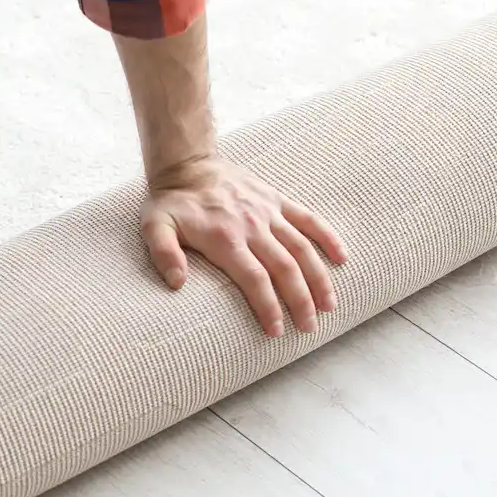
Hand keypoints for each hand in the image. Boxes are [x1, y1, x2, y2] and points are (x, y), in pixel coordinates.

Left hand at [140, 157, 348, 335]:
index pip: (254, 278)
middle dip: (300, 301)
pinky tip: (342, 258)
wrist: (188, 165)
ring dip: (319, 278)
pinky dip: (327, 237)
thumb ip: (163, 254)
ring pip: (302, 248)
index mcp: (225, 238)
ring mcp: (268, 212)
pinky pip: (308, 218)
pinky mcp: (277, 200)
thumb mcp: (154, 227)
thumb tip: (177, 284)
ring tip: (330, 306)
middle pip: (285, 268)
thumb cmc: (170, 203)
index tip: (276, 331)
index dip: (268, 306)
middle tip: (309, 329)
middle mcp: (252, 226)